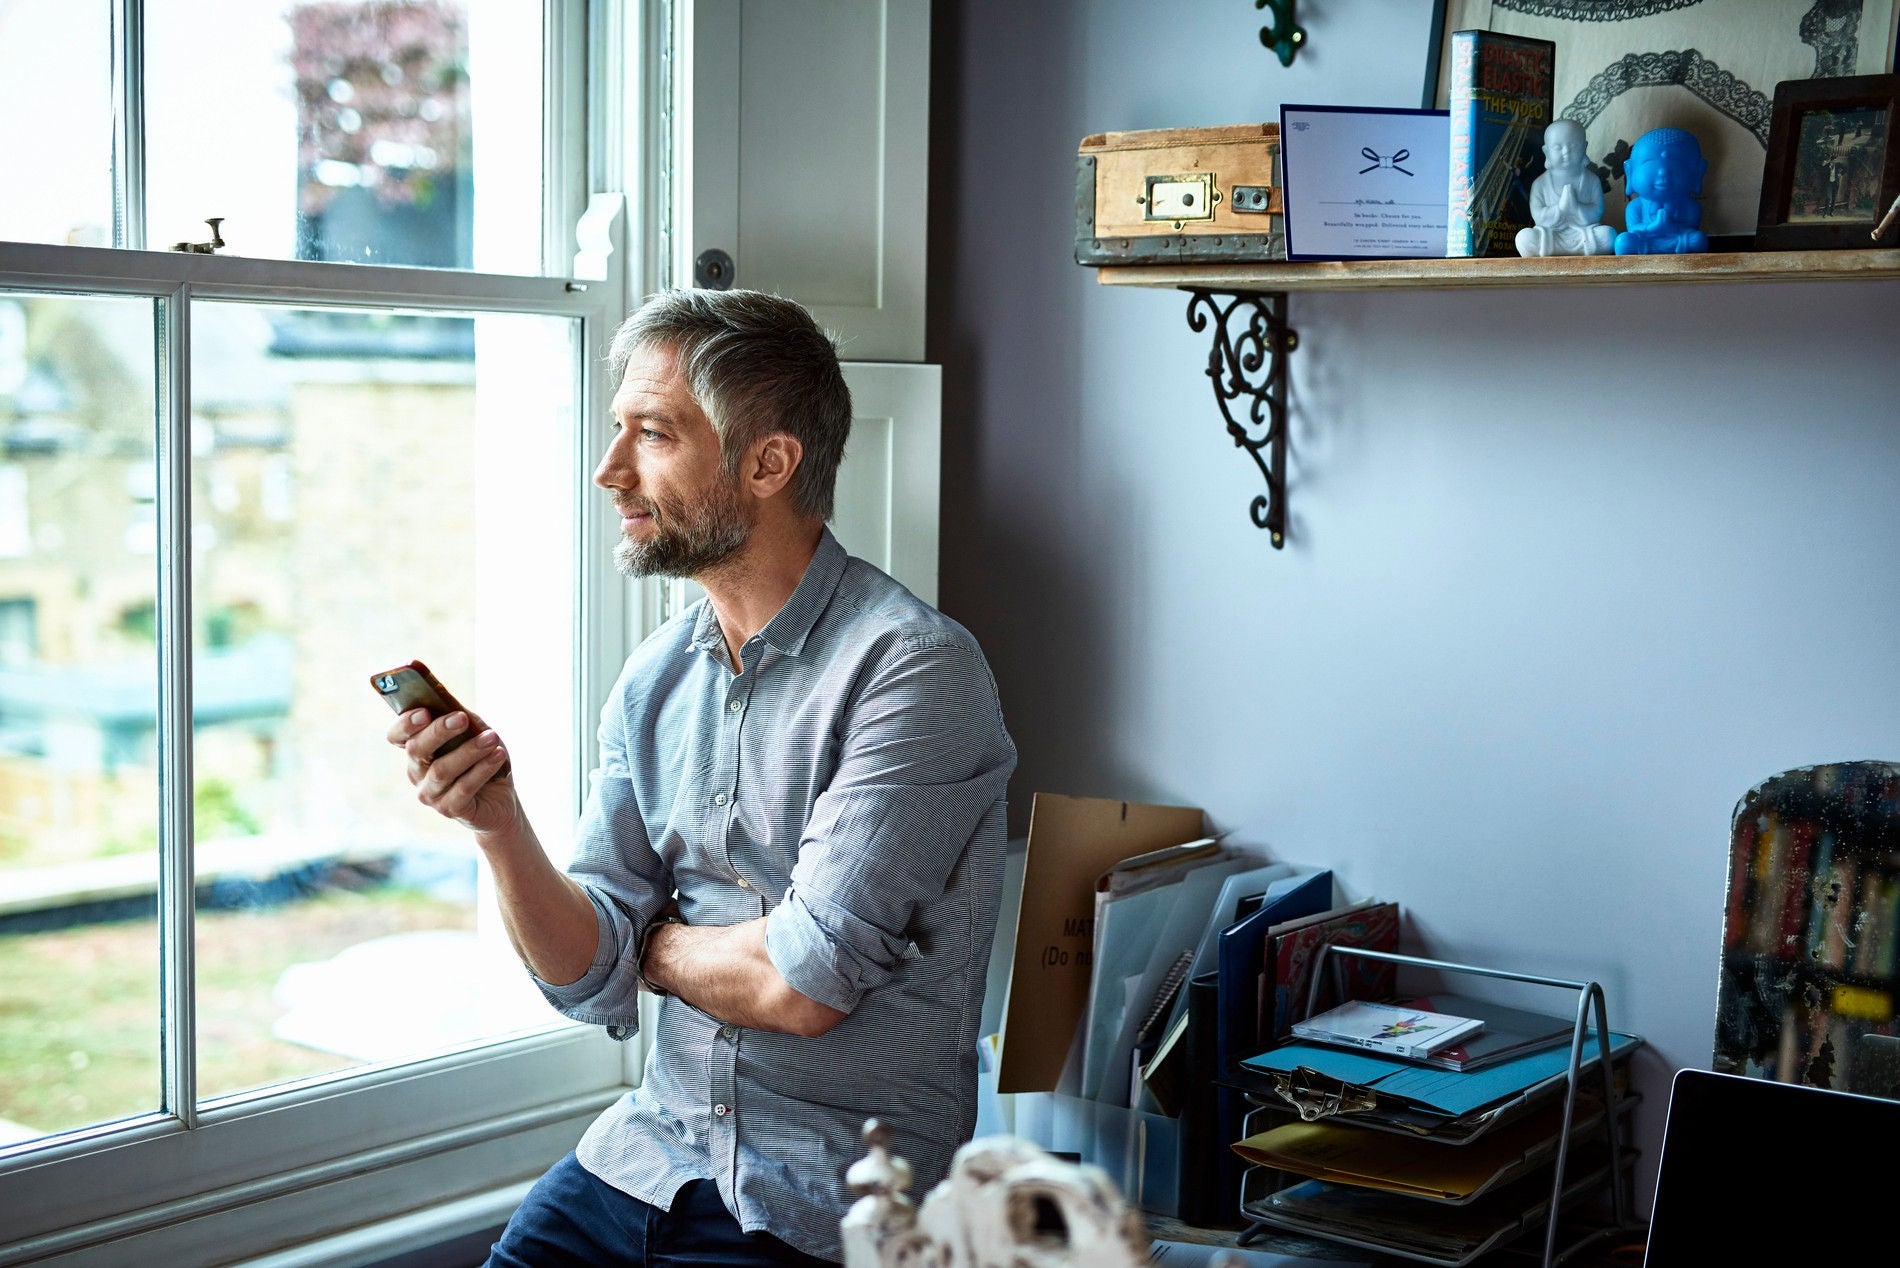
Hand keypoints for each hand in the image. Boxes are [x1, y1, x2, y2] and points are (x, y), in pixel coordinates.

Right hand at [387, 707, 517, 835]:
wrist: (501, 799)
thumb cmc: (483, 759)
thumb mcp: (474, 732)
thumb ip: (461, 716)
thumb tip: (448, 700)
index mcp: (418, 749)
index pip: (396, 736)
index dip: (405, 724)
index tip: (424, 712)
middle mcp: (417, 772)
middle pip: (417, 750)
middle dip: (439, 731)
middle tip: (461, 719)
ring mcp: (430, 793)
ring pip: (442, 770)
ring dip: (469, 751)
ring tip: (492, 738)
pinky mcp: (449, 809)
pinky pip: (463, 788)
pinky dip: (482, 769)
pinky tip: (498, 755)